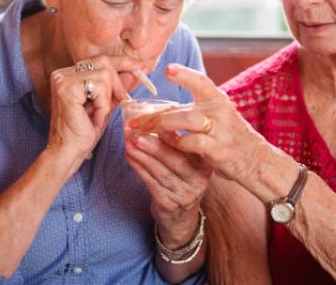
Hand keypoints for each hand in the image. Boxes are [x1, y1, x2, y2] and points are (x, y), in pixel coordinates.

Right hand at [47, 55, 135, 160]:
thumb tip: (133, 69)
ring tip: (100, 114)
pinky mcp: (67, 90)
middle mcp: (62, 74)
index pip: (99, 60)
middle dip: (118, 82)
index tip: (140, 65)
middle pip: (103, 62)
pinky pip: (99, 88)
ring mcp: (62, 80)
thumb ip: (116, 87)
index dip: (122, 62)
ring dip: (108, 98)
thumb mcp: (105, 104)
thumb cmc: (84, 132)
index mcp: (68, 74)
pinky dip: (103, 105)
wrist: (69, 152)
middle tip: (121, 99)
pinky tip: (95, 118)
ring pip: (104, 75)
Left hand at [125, 131, 211, 247]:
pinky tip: (130, 158)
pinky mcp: (170, 204)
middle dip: (156, 146)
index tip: (158, 122)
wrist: (180, 217)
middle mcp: (199, 180)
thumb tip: (156, 118)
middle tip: (138, 134)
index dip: (174, 135)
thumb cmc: (180, 180)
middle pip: (177, 160)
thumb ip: (178, 143)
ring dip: (144, 157)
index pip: (191, 148)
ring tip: (130, 144)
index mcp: (205, 164)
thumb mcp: (188, 162)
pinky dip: (139, 169)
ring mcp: (185, 194)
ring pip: (162, 172)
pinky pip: (152, 184)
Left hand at [130, 64, 268, 181]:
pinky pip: (193, 143)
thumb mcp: (216, 116)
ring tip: (144, 131)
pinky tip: (168, 145)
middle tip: (135, 121)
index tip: (168, 70)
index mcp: (218, 100)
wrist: (254, 159)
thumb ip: (194, 110)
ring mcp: (220, 130)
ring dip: (163, 126)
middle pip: (183, 107)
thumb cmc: (228, 136)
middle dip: (156, 115)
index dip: (185, 75)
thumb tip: (160, 109)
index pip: (201, 82)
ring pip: (187, 120)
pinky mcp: (218, 149)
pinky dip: (178, 143)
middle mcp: (220, 111)